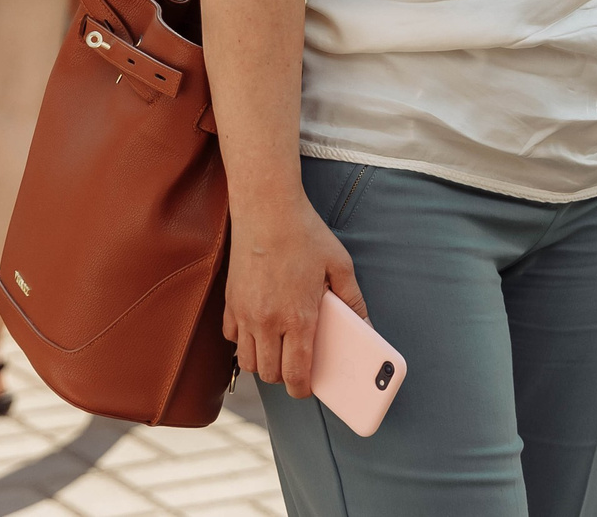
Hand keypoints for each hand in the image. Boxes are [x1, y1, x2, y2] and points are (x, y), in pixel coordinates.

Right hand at [224, 192, 367, 397]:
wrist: (266, 208)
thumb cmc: (306, 234)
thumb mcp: (340, 265)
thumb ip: (354, 301)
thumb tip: (367, 327)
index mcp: (298, 318)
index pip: (296, 374)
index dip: (303, 389)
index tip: (308, 389)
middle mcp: (268, 322)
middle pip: (269, 374)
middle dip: (283, 378)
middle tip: (296, 368)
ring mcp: (245, 314)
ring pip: (247, 361)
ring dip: (262, 363)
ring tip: (278, 351)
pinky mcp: (230, 302)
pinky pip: (232, 338)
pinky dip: (244, 342)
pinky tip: (259, 330)